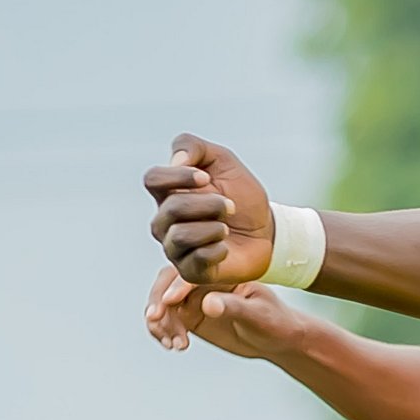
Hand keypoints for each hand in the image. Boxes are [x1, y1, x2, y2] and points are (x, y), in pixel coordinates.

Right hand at [143, 132, 273, 287]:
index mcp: (168, 193)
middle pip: (172, 208)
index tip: (206, 177)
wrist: (267, 231)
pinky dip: (217, 249)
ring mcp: (175, 248)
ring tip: (227, 227)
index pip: (153, 179)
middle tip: (231, 206)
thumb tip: (175, 160)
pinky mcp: (191, 271)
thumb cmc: (241, 196)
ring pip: (180, 236)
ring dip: (212, 227)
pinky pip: (196, 259)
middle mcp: (165, 221)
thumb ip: (194, 148)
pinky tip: (226, 247)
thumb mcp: (223, 161)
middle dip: (208, 204)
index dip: (178, 176)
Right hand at [144, 265, 302, 357]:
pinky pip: (167, 321)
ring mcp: (194, 299)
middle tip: (155, 321)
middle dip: (158, 302)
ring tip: (173, 343)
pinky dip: (163, 332)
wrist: (278, 340)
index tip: (167, 303)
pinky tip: (175, 346)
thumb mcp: (257, 314)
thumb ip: (233, 307)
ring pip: (163, 304)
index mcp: (220, 272)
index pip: (191, 274)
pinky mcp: (191, 317)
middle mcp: (202, 282)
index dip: (176, 287)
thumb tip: (208, 304)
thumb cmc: (275, 321)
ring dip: (160, 323)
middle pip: (167, 284)